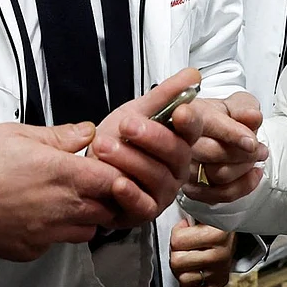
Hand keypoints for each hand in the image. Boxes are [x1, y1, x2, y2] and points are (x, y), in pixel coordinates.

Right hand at [0, 121, 126, 260]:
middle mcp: (61, 207)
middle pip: (107, 207)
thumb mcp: (17, 133)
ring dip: (85, 216)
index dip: (116, 172)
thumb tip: (85, 132)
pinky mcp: (32, 250)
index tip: (107, 166)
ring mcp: (48, 233)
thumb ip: (58, 135)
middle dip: (105, 196)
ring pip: (88, 230)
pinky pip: (58, 243)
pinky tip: (39, 216)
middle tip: (88, 183)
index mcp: (62, 173)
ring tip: (65, 200)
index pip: (114, 178)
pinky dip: (57, 231)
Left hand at [89, 68, 203, 227]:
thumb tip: (193, 74)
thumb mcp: (137, 111)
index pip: (193, 130)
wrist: (92, 165)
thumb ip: (165, 95)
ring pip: (156, 177)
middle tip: (127, 124)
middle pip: (176, 153)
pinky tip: (117, 182)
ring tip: (104, 146)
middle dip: (151, 137)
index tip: (181, 112)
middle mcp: (177, 168)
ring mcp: (164, 192)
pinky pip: (143, 206)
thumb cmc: (120, 138)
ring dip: (130, 160)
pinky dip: (130, 194)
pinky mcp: (144, 212)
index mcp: (180, 141)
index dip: (189, 122)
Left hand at [169, 218, 234, 286]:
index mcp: (216, 234)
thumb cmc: (215, 224)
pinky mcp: (219, 282)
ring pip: (183, 278)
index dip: (177, 235)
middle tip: (183, 247)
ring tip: (189, 259)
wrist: (231, 234)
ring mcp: (219, 271)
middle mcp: (220, 254)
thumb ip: (186, 221)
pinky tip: (193, 275)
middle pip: (177, 262)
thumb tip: (174, 224)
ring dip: (183, 270)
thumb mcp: (202, 215)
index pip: (177, 240)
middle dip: (176, 253)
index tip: (183, 232)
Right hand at [181, 92, 268, 204]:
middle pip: (213, 153)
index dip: (227, 133)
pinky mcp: (190, 188)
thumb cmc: (224, 117)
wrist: (218, 134)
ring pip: (218, 175)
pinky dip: (244, 185)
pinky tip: (252, 173)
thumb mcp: (237, 103)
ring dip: (245, 167)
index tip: (250, 142)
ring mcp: (182, 167)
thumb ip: (245, 107)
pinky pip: (221, 194)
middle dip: (244, 152)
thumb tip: (252, 117)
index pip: (200, 124)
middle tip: (258, 147)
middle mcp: (179, 141)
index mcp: (189, 113)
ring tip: (254, 156)